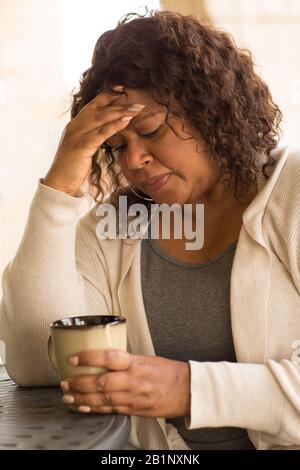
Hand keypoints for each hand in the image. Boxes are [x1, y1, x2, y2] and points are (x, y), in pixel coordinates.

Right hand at [43, 85, 144, 195]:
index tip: (124, 89)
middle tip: (139, 102)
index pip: (94, 104)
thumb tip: (108, 132)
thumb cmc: (73, 167)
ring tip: (137, 109)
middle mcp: (75, 125)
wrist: (59, 183)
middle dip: (120, 104)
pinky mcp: (81, 145)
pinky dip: (114, 125)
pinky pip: (100, 133)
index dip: (109, 95)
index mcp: (76, 124)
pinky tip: (126, 121)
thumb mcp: (84, 147)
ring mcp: (77, 134)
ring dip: (121, 112)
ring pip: (102, 118)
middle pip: (100, 109)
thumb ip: (93, 136)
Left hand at [60, 349, 190, 417]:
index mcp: (136, 363)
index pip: (108, 357)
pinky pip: (111, 410)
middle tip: (65, 382)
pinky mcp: (134, 410)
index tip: (73, 358)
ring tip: (68, 396)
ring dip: (82, 398)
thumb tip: (104, 358)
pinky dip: (95, 409)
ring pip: (103, 399)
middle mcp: (133, 380)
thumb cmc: (168, 372)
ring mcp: (133, 397)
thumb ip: (125, 360)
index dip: (89, 357)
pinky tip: (83, 407)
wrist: (187, 390)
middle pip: (101, 382)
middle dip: (79, 383)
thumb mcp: (146, 358)